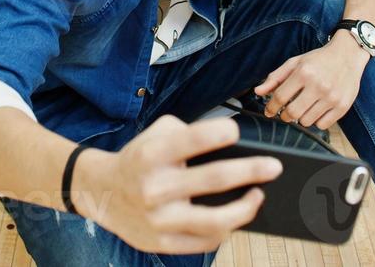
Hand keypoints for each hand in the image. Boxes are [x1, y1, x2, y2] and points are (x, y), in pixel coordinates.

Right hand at [74, 115, 280, 254]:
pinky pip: (205, 242)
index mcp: (152, 154)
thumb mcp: (155, 134)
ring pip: (215, 220)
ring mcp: (158, 219)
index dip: (219, 133)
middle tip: (274, 167)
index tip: (237, 131)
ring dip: (245, 208)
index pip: (191, 140)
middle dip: (251, 171)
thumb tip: (231, 144)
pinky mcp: (161, 242)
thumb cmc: (139, 158)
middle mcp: (154, 186)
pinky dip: (226, 230)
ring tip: (257, 197)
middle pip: (213, 179)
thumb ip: (189, 133)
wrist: (101, 191)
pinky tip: (235, 217)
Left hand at [256, 37, 368, 129]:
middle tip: (285, 112)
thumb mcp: (295, 62)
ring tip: (304, 107)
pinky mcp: (342, 106)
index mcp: (304, 72)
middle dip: (284, 115)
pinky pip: (322, 125)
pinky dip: (316, 121)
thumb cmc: (319, 59)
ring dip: (301, 118)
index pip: (280, 97)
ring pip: (306, 121)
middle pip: (292, 112)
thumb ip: (275, 77)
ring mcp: (331, 97)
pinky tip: (316, 110)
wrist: (348, 55)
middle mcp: (318, 85)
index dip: (271, 107)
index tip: (269, 110)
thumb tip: (258, 91)